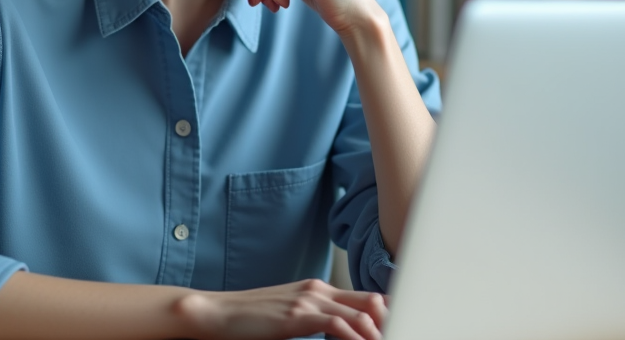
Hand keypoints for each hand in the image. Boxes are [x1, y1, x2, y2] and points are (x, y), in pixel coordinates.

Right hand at [176, 278, 386, 339]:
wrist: (217, 313)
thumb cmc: (251, 319)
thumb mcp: (291, 316)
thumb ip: (317, 320)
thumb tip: (341, 332)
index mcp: (318, 289)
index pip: (366, 297)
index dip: (388, 312)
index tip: (403, 325)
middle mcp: (318, 290)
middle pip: (370, 303)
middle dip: (391, 321)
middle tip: (407, 332)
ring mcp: (308, 300)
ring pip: (359, 313)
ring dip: (379, 331)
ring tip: (394, 339)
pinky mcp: (296, 315)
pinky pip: (336, 325)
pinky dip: (355, 336)